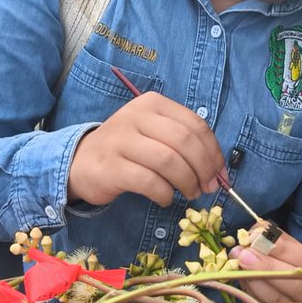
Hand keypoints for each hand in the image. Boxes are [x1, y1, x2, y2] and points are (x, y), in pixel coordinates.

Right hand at [67, 92, 227, 206]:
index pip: (195, 124)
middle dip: (203, 168)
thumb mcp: (153, 134)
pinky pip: (149, 181)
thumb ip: (184, 144)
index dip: (213, 152)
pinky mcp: (110, 166)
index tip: (220, 174)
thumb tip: (218, 172)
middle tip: (207, 188)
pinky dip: (164, 194)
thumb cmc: (127, 149)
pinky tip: (165, 198)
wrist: (81, 161)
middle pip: (184, 141)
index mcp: (152, 104)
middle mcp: (135, 116)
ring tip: (189, 194)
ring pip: (168, 161)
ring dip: (187, 182)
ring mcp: (120, 140)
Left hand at [230, 227, 301, 302]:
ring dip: (255, 283)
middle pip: (300, 287)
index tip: (259, 237)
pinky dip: (252, 297)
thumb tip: (258, 231)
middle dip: (268, 269)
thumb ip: (283, 242)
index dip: (284, 249)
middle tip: (243, 255)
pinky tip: (243, 283)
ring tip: (238, 266)